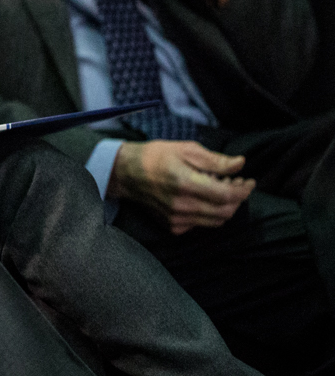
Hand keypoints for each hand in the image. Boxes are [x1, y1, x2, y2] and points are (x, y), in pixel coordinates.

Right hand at [108, 140, 253, 234]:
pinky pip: (201, 224)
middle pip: (226, 211)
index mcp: (186, 183)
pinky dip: (209, 214)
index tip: (249, 181)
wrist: (126, 172)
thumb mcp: (186, 149)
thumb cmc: (156, 156)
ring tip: (220, 190)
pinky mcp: (173, 226)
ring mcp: (177, 218)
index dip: (244, 190)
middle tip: (236, 183)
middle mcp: (182, 205)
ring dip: (225, 207)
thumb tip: (240, 164)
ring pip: (216, 221)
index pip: (227, 195)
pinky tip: (202, 199)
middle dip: (238, 198)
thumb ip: (215, 160)